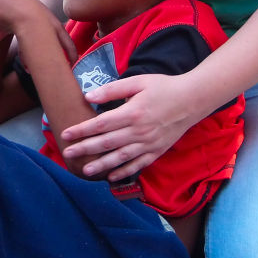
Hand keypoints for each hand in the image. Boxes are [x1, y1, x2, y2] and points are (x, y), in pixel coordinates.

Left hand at [59, 73, 206, 180]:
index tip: (66, 134)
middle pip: (106, 143)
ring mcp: (148, 143)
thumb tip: (89, 96)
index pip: (100, 124)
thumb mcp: (138, 81)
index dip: (82, 130)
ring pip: (120, 157)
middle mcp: (139, 131)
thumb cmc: (163, 87)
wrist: (192, 100)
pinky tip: (111, 176)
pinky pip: (138, 164)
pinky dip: (124, 171)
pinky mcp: (157, 151)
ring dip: (102, 164)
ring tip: (86, 170)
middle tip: (68, 153)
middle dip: (85, 149)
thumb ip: (113, 89)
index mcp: (132, 112)